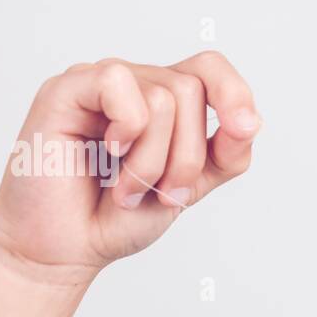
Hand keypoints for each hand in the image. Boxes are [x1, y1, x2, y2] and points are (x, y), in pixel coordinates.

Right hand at [0, 50, 260, 287]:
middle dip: (186, 156)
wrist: (66, 249)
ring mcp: (99, 82)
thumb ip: (227, 155)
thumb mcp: (191, 187)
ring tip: (126, 188)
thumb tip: (249, 121)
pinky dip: (126, 132)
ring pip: (163, 96)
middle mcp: (133, 83)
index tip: (243, 130)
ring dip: (153, 160)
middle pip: (192, 90)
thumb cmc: (117, 217)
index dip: (234, 92)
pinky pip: (120, 85)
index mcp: (164, 100)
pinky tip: (106, 154)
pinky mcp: (67, 88)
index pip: (209, 68)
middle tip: (157, 191)